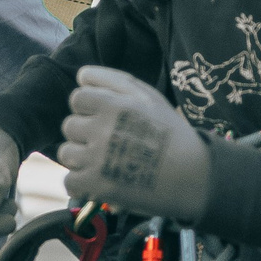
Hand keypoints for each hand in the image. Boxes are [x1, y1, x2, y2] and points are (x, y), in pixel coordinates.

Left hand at [56, 67, 209, 218]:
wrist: (194, 177)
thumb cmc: (173, 134)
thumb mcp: (150, 97)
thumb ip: (114, 81)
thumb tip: (80, 76)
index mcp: (114, 103)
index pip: (77, 98)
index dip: (91, 109)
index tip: (109, 121)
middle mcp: (102, 128)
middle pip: (69, 126)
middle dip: (87, 134)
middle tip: (113, 145)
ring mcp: (97, 158)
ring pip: (66, 153)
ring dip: (82, 159)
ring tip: (108, 164)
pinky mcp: (96, 185)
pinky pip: (69, 181)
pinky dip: (83, 185)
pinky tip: (102, 182)